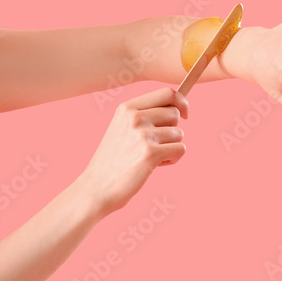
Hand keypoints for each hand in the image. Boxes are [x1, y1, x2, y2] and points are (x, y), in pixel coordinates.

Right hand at [80, 87, 188, 216]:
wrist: (97, 187)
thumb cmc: (113, 161)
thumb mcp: (122, 128)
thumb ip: (145, 115)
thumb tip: (179, 108)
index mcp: (127, 108)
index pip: (166, 93)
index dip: (181, 102)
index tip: (185, 114)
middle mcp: (135, 117)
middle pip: (175, 113)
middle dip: (172, 130)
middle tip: (156, 145)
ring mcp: (142, 135)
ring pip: (179, 134)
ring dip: (171, 147)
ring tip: (151, 158)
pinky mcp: (150, 154)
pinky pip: (180, 150)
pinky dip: (173, 159)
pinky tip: (155, 166)